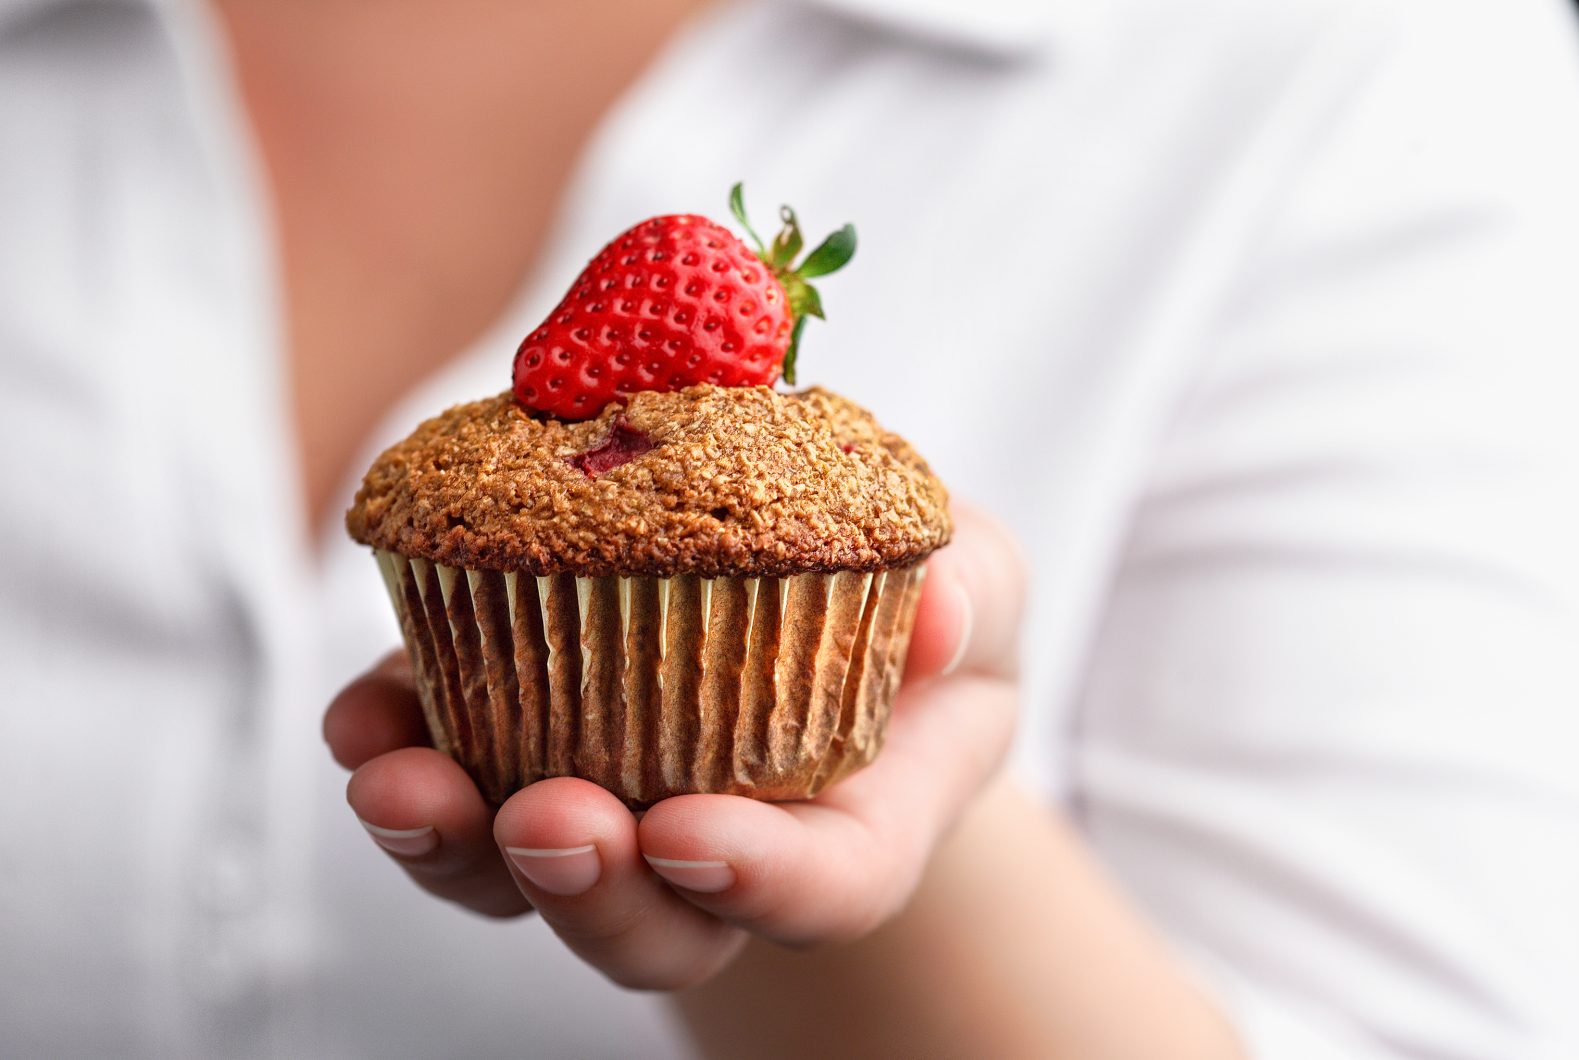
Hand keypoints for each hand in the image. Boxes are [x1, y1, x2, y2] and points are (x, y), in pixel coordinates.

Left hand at [324, 500, 1024, 988]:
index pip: (825, 887)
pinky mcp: (522, 738)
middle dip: (590, 894)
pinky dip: (398, 751)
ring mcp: (614, 807)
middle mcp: (720, 849)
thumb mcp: (979, 577)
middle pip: (656, 925)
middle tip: (550, 820)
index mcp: (852, 822)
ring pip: (524, 881)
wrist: (828, 584)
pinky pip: (451, 779)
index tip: (691, 839)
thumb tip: (939, 611)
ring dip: (455, 846)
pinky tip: (364, 721)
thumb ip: (973, 590)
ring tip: (401, 782)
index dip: (760, 885)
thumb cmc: (921, 603)